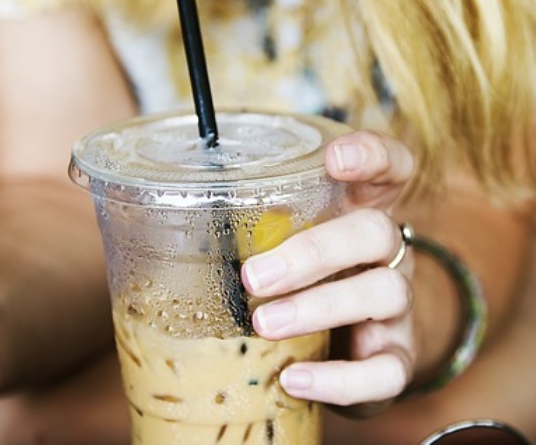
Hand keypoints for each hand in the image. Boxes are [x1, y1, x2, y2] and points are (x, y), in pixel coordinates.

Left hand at [240, 130, 416, 411]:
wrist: (349, 350)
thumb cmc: (300, 282)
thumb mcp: (281, 244)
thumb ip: (242, 225)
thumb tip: (137, 210)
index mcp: (360, 211)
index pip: (389, 167)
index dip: (371, 156)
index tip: (334, 158)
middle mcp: (387, 253)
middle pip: (375, 232)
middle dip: (314, 251)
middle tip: (254, 275)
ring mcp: (397, 307)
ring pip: (383, 293)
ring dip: (319, 307)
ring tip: (264, 324)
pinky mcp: (396, 359)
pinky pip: (385, 371)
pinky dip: (339, 378)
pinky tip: (293, 378)